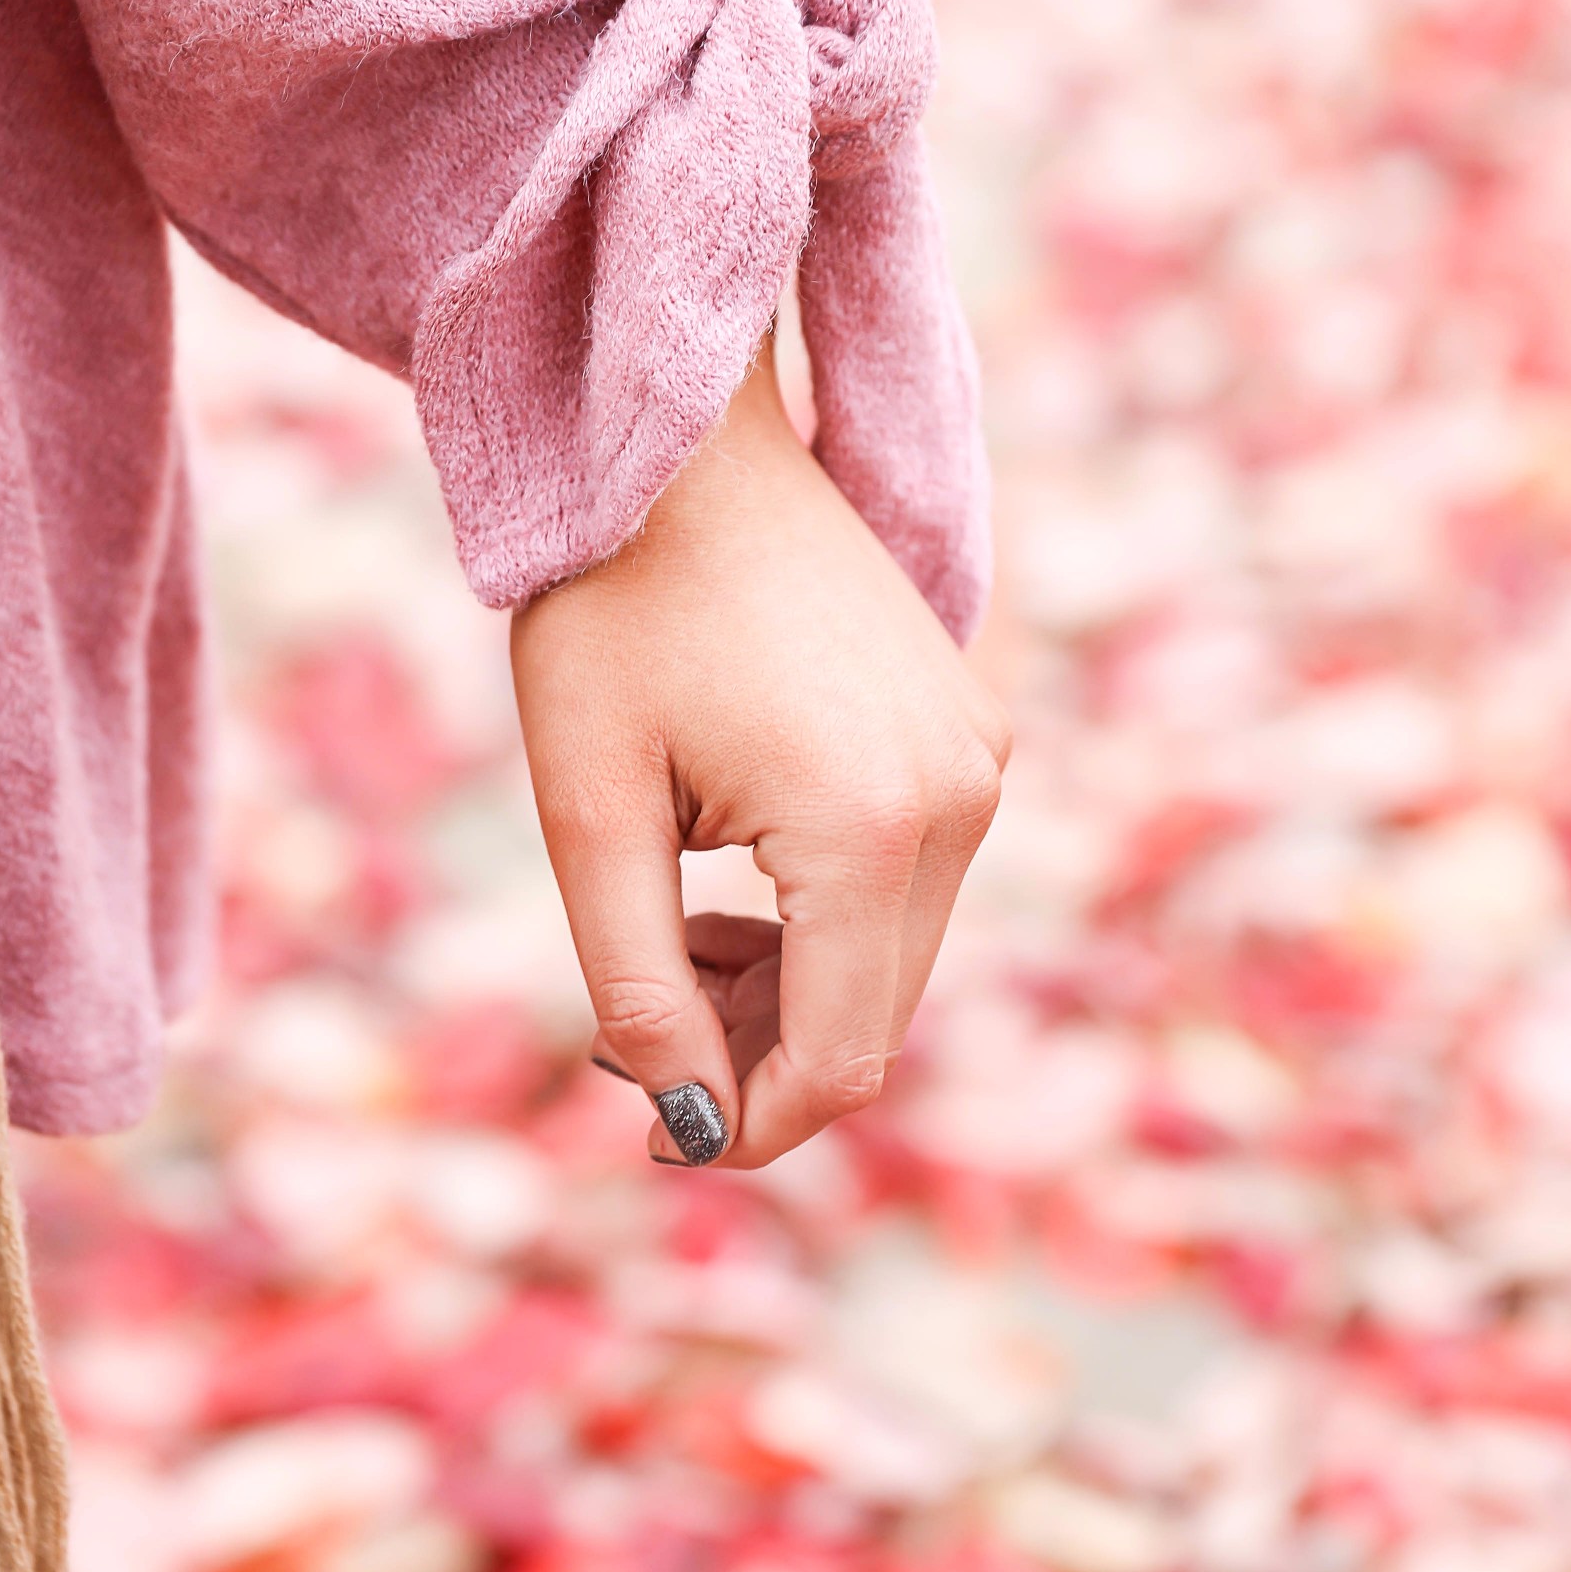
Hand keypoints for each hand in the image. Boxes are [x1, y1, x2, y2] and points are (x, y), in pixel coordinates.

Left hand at [509, 338, 1009, 1167]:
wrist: (684, 444)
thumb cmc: (612, 607)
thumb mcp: (591, 810)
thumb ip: (637, 985)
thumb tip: (686, 1127)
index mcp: (870, 827)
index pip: (839, 1059)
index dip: (746, 1124)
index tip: (649, 1127)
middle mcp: (961, 797)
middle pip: (875, 1017)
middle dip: (759, 1055)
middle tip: (635, 1020)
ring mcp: (979, 756)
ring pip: (896, 956)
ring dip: (788, 986)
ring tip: (671, 931)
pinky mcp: (970, 728)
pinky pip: (911, 879)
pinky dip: (825, 915)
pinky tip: (729, 872)